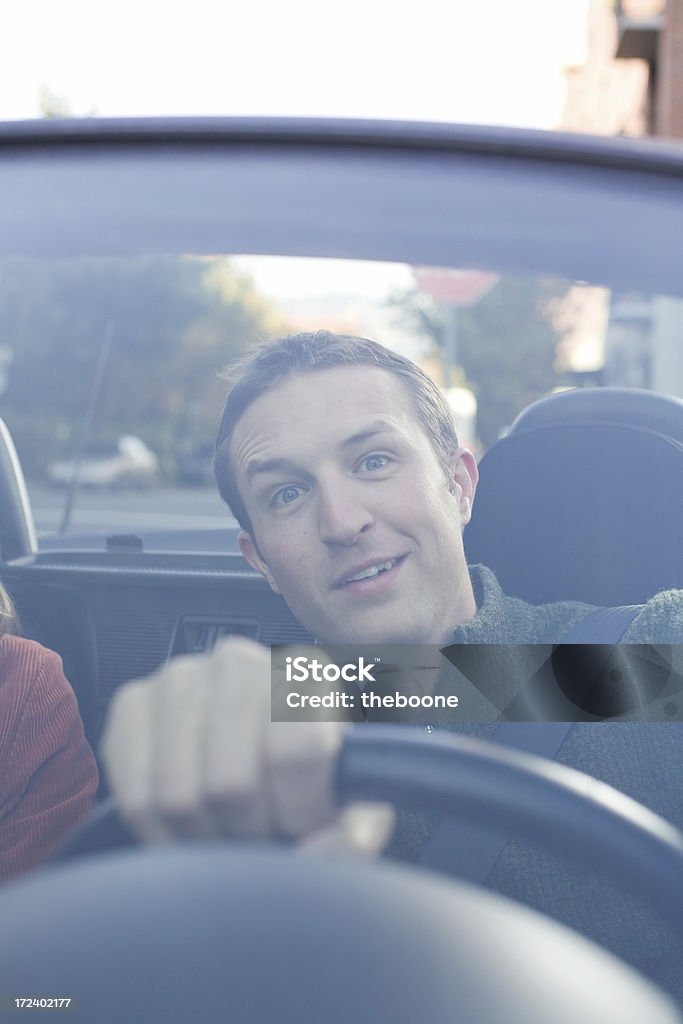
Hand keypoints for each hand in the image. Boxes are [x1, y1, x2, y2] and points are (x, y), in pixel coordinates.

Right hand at [100, 636, 393, 854]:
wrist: (253, 754)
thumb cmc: (305, 782)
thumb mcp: (349, 807)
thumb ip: (353, 834)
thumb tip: (317, 849)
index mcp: (304, 674)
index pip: (296, 751)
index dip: (298, 813)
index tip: (303, 827)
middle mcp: (237, 661)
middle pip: (230, 783)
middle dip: (247, 833)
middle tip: (259, 835)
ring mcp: (178, 676)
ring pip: (178, 796)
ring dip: (204, 839)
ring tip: (226, 832)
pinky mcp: (131, 702)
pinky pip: (134, 795)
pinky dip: (160, 835)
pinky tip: (187, 830)